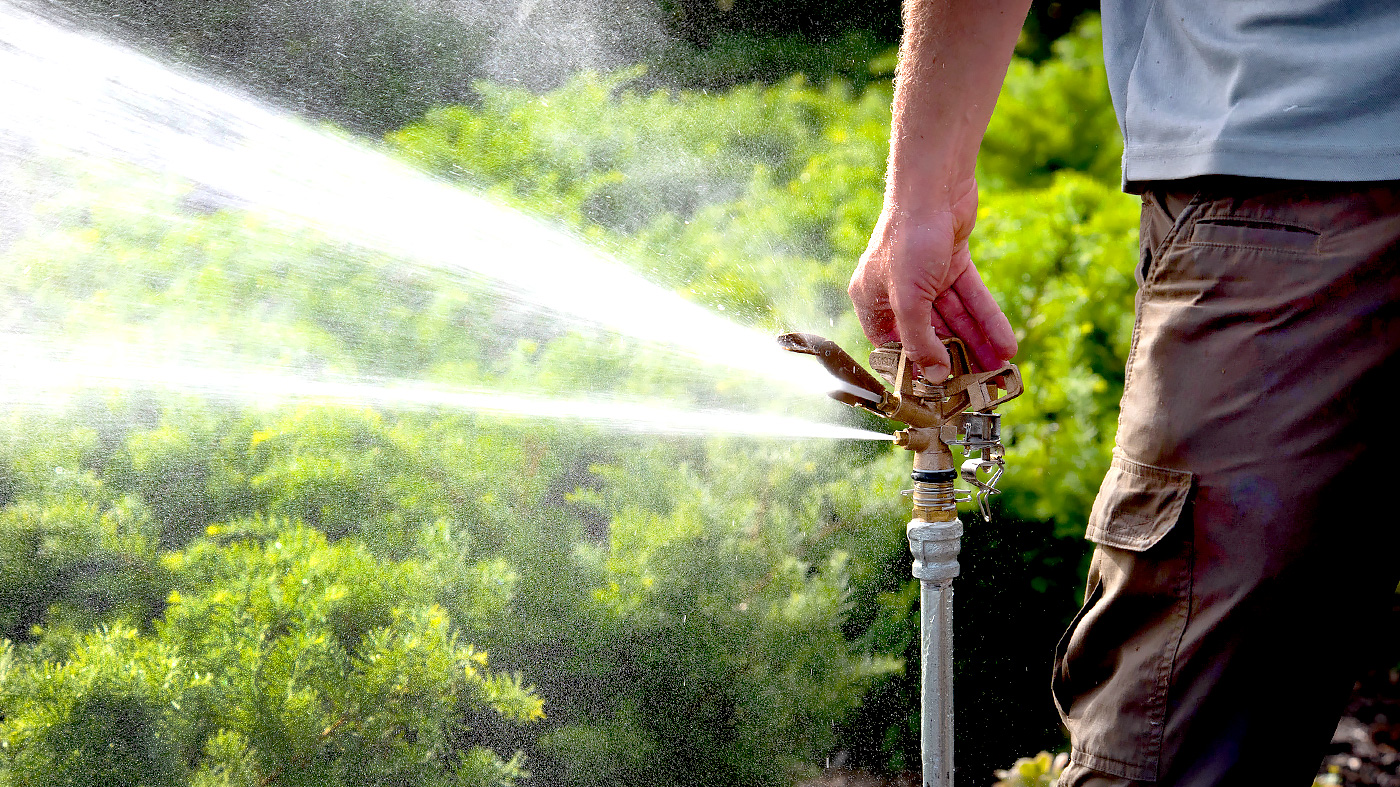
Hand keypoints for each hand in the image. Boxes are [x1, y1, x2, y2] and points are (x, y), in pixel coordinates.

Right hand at [848, 178, 1016, 378]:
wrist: (935, 185)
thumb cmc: (908, 237)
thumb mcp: (908, 298)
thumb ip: (920, 340)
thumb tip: (934, 376)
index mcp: (872, 299)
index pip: (892, 345)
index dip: (914, 367)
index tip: (938, 391)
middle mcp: (897, 290)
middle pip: (929, 333)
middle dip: (956, 356)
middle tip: (979, 382)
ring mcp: (926, 276)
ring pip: (955, 317)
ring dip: (978, 341)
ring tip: (1000, 367)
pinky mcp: (952, 263)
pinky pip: (972, 298)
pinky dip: (988, 319)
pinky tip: (1006, 341)